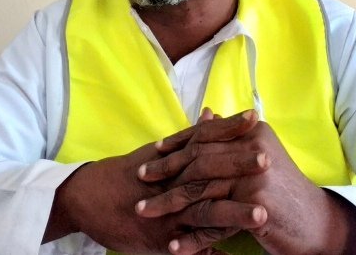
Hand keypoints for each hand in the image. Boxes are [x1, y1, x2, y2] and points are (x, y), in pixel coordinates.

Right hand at [46, 127, 267, 253]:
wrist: (87, 198)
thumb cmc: (125, 174)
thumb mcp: (156, 152)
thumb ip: (189, 136)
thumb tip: (212, 114)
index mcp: (173, 159)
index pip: (204, 138)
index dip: (230, 129)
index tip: (256, 118)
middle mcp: (170, 181)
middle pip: (208, 171)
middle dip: (238, 166)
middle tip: (269, 160)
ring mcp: (166, 211)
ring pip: (203, 211)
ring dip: (233, 213)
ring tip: (262, 214)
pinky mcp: (160, 238)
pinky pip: (187, 247)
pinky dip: (206, 251)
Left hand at [136, 110, 355, 254]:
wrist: (317, 225)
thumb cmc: (283, 194)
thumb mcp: (257, 161)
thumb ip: (229, 140)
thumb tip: (205, 115)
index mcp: (252, 132)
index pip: (205, 136)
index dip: (175, 145)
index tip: (150, 157)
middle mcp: (254, 147)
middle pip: (198, 161)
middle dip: (164, 175)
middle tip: (140, 186)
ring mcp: (256, 174)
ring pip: (201, 189)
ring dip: (169, 205)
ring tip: (146, 215)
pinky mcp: (257, 203)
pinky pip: (214, 220)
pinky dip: (192, 235)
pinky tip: (174, 245)